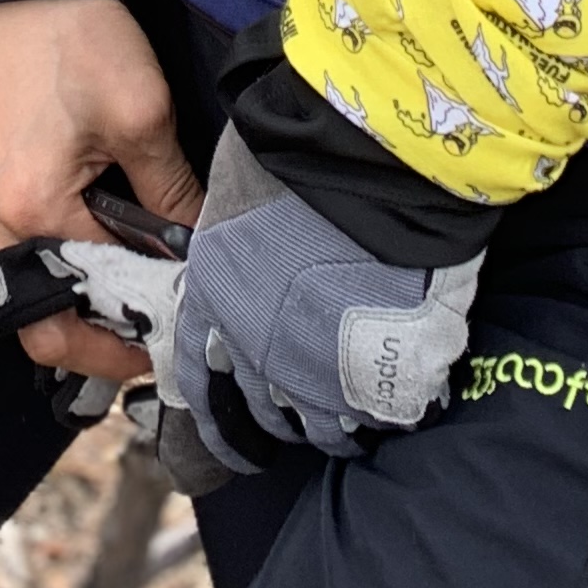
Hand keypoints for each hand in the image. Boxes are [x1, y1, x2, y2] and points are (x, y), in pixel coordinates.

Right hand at [0, 0, 201, 381]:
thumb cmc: (77, 36)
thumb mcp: (144, 114)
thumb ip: (172, 194)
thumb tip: (199, 249)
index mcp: (32, 207)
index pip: (90, 300)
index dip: (137, 324)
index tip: (174, 337)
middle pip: (38, 322)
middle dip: (95, 340)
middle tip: (148, 338)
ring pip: (23, 285)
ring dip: (73, 300)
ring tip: (129, 292)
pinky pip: (10, 247)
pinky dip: (52, 261)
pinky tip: (94, 246)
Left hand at [173, 123, 478, 470]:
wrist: (363, 165)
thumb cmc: (295, 161)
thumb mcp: (239, 195)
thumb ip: (237, 242)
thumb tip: (250, 250)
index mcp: (212, 299)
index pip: (198, 374)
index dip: (212, 401)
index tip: (225, 418)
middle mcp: (252, 346)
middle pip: (257, 409)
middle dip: (275, 419)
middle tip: (295, 420)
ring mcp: (313, 371)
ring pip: (317, 426)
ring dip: (331, 426)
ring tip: (347, 425)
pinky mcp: (371, 379)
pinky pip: (374, 416)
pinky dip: (381, 415)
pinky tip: (389, 407)